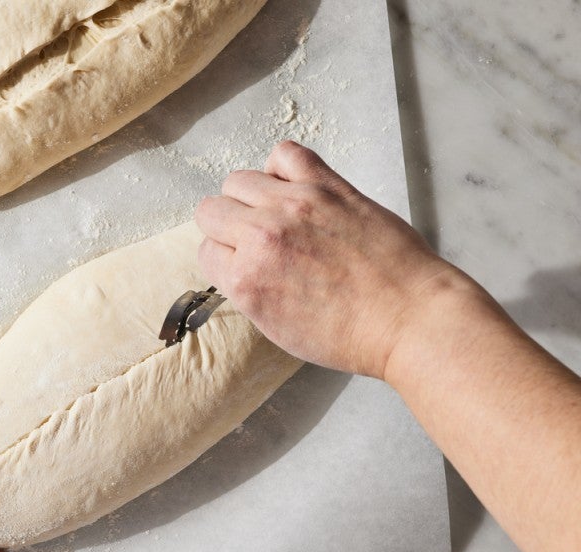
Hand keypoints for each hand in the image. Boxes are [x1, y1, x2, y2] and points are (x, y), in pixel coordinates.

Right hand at [196, 140, 467, 378]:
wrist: (409, 318)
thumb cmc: (352, 334)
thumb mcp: (279, 328)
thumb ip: (248, 290)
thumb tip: (238, 263)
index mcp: (245, 280)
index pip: (206, 250)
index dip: (225, 258)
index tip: (242, 262)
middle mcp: (262, 237)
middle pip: (212, 210)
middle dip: (228, 227)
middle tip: (254, 240)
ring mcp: (294, 205)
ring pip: (238, 180)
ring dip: (249, 197)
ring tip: (275, 213)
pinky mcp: (327, 186)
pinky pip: (284, 154)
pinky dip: (280, 167)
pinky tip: (293, 187)